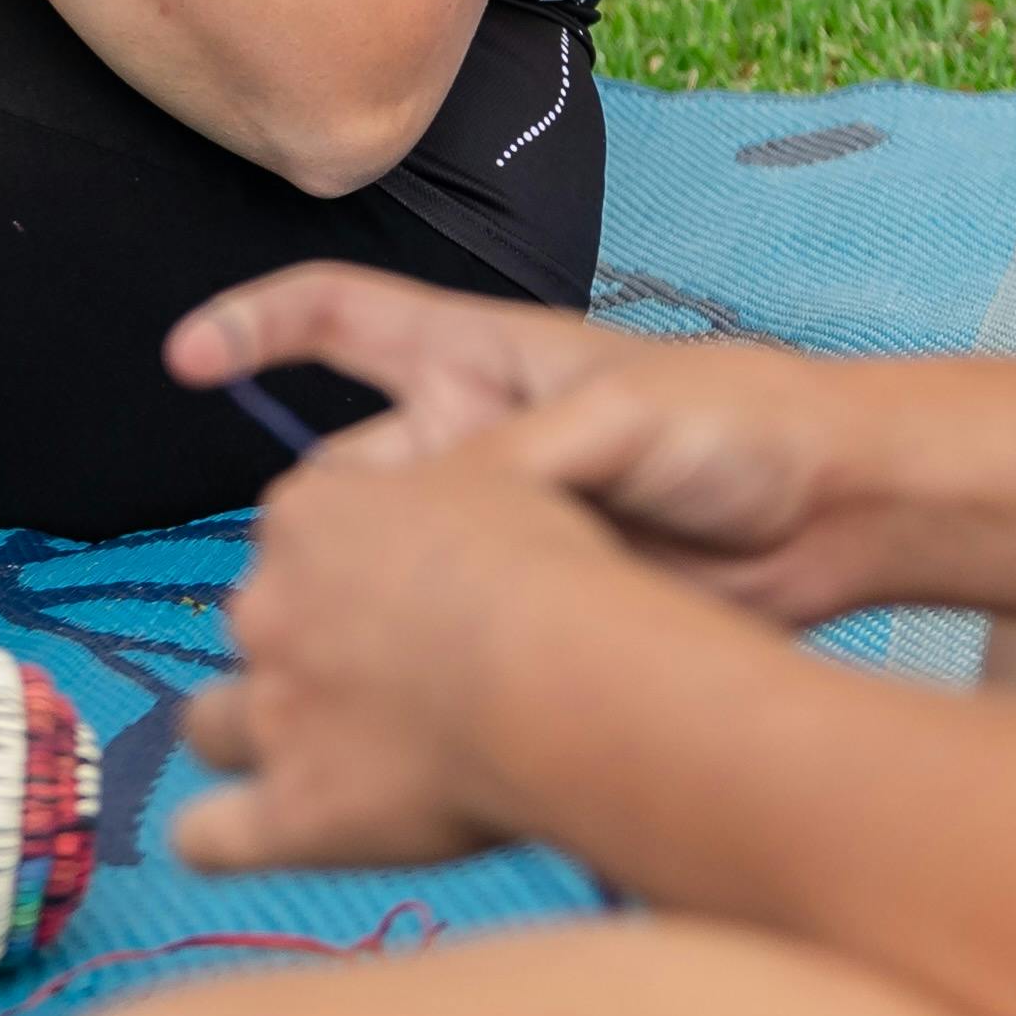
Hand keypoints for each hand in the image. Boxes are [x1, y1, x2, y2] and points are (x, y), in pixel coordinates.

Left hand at [176, 442, 635, 873]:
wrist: (557, 675)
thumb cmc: (546, 571)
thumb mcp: (496, 480)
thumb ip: (436, 492)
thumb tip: (439, 512)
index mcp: (309, 514)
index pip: (290, 531)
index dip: (342, 564)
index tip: (400, 590)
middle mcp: (268, 608)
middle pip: (254, 622)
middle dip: (301, 648)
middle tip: (387, 678)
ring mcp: (273, 712)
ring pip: (209, 725)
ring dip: (250, 735)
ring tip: (318, 758)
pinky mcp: (293, 811)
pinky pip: (207, 837)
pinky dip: (219, 839)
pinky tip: (245, 839)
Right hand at [187, 271, 916, 627]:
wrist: (830, 513)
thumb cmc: (737, 424)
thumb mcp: (626, 415)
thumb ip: (522, 458)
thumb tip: (431, 517)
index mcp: (478, 360)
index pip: (338, 317)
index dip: (253, 327)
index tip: (184, 359)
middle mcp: (465, 442)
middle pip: (337, 479)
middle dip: (318, 531)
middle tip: (344, 586)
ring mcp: (487, 525)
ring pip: (373, 567)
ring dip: (357, 603)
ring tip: (376, 654)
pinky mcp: (519, 600)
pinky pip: (434, 627)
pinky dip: (406, 657)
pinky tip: (402, 698)